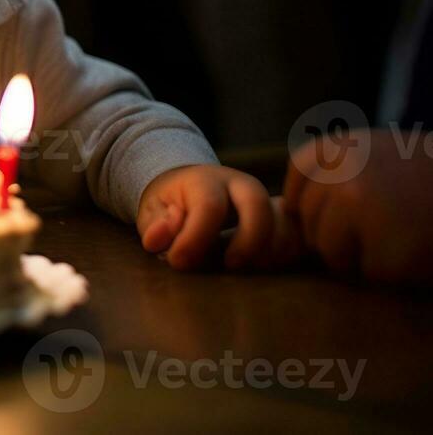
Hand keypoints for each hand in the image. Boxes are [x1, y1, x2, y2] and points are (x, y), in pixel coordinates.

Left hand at [136, 165, 273, 270]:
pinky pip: (296, 233)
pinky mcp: (280, 215)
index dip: (194, 238)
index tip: (180, 262)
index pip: (208, 206)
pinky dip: (286, 252)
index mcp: (205, 180)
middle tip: (231, 266)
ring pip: (283, 219)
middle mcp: (239, 185)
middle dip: (248, 240)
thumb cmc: (171, 205)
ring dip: (271, 250)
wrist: (191, 186)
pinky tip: (262, 265)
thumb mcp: (152, 210)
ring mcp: (264, 198)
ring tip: (247, 268)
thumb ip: (154, 225)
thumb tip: (158, 239)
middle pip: (257, 203)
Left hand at [283, 129, 432, 284]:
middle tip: (391, 222)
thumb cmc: (425, 182)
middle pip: (311, 230)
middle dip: (344, 238)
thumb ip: (328, 176)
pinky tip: (418, 250)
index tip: (361, 207)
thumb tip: (283, 216)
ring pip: (332, 256)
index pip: (297, 195)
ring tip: (403, 234)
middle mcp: (338, 174)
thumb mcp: (371, 158)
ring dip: (364, 258)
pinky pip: (368, 276)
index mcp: (332, 150)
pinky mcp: (385, 250)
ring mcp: (360, 212)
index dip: (325, 213)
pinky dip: (393, 273)